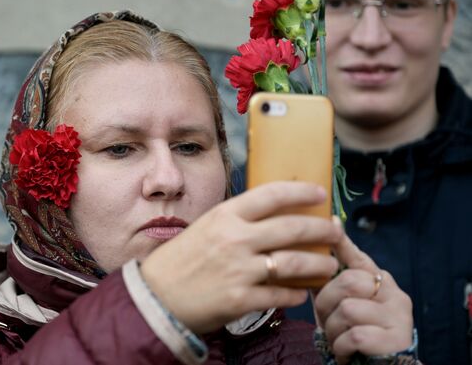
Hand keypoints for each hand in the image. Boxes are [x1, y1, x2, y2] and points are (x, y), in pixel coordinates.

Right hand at [140, 181, 341, 333]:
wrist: (156, 298)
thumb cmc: (179, 261)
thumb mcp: (205, 228)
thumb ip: (236, 221)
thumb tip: (272, 215)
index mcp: (224, 216)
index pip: (271, 195)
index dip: (301, 191)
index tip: (320, 192)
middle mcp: (235, 239)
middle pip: (291, 228)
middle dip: (321, 228)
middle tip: (336, 230)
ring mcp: (239, 270)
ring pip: (294, 263)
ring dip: (318, 264)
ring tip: (329, 265)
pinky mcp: (241, 300)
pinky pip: (281, 294)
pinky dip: (297, 294)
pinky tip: (302, 293)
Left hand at [313, 227, 413, 363]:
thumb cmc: (354, 333)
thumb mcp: (340, 306)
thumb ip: (330, 283)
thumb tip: (307, 254)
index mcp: (379, 281)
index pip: (359, 258)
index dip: (343, 243)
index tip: (332, 223)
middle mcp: (394, 293)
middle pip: (347, 282)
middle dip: (326, 303)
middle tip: (327, 320)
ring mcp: (399, 316)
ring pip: (348, 310)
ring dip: (333, 330)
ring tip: (337, 338)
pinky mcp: (397, 339)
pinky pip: (355, 336)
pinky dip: (341, 347)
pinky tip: (344, 351)